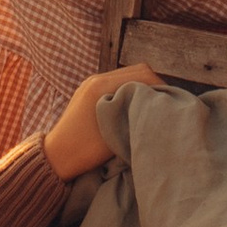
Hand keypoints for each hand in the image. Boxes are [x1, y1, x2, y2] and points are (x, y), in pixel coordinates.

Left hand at [41, 65, 162, 183]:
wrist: (56, 157)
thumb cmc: (86, 152)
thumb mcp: (118, 134)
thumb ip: (138, 115)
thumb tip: (160, 110)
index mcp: (103, 87)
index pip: (144, 75)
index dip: (162, 87)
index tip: (170, 102)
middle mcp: (97, 78)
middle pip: (139, 70)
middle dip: (154, 84)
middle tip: (163, 102)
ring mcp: (91, 82)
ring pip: (128, 73)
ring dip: (141, 85)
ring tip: (149, 105)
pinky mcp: (88, 88)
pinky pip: (116, 80)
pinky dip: (128, 88)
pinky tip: (133, 106)